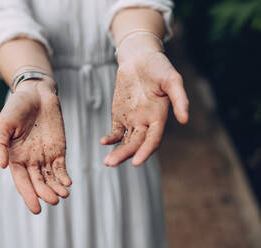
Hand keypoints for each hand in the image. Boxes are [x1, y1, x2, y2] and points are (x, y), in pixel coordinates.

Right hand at [0, 79, 71, 213]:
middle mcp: (30, 160)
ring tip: (62, 195)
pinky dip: (64, 176)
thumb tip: (3, 165)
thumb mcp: (3, 124)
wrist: (36, 93)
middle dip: (45, 193)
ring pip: (50, 178)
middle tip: (53, 201)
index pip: (22, 181)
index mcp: (15, 157)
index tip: (36, 209)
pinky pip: (61, 167)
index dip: (28, 195)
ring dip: (56, 188)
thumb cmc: (16, 107)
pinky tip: (67, 183)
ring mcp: (45, 156)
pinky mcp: (58, 149)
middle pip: (38, 183)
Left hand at [101, 36, 188, 166]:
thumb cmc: (159, 67)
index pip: (153, 139)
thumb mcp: (172, 79)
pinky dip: (110, 138)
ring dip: (117, 151)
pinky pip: (115, 131)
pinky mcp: (120, 115)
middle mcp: (146, 122)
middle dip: (125, 154)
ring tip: (107, 162)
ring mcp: (132, 119)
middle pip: (136, 143)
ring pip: (125, 141)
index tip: (136, 162)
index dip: (145, 151)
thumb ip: (179, 98)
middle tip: (110, 163)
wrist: (140, 58)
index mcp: (159, 116)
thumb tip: (185, 120)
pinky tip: (104, 142)